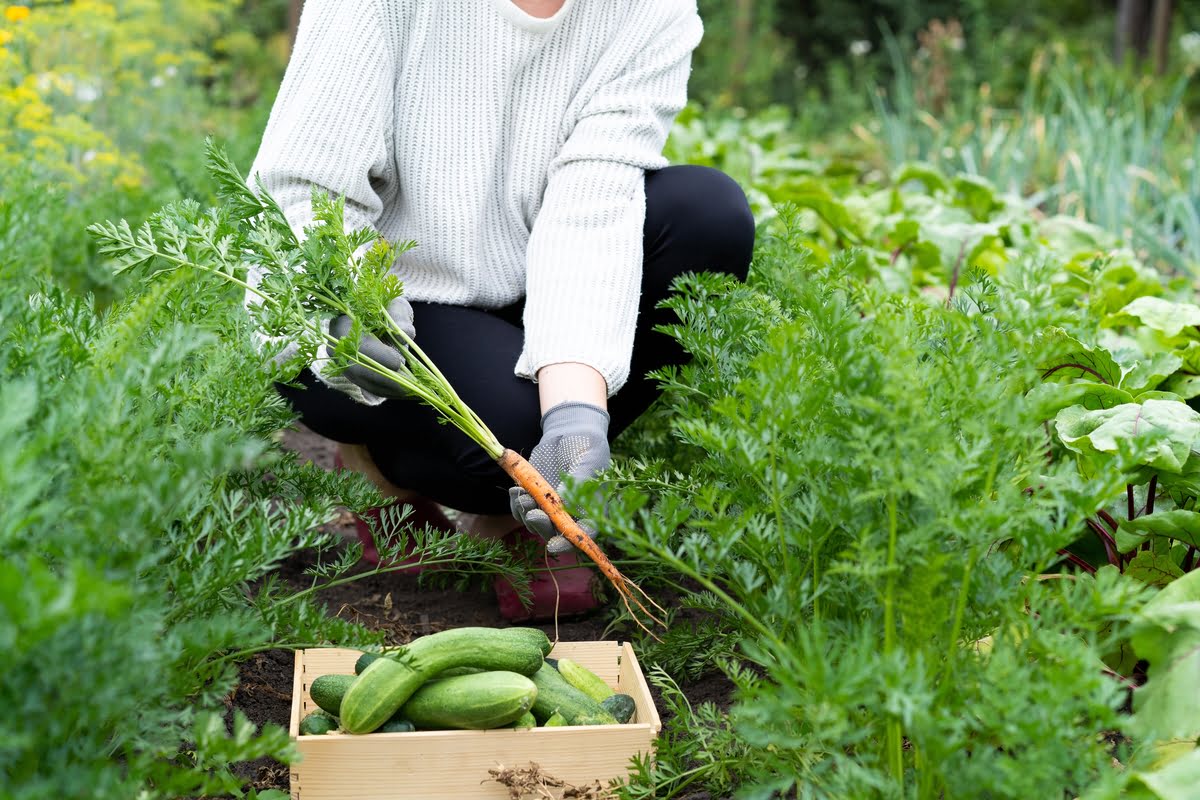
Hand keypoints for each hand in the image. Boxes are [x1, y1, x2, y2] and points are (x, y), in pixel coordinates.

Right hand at [329, 296, 414, 398]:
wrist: (377, 317)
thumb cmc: (386, 308)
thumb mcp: (394, 305)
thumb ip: (399, 316)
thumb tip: (404, 332)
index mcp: (342, 321)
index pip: (355, 342)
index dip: (376, 355)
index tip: (398, 362)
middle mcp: (336, 344)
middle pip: (356, 368)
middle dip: (384, 378)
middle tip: (409, 384)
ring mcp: (341, 362)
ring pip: (362, 381)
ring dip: (387, 389)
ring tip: (412, 391)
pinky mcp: (351, 374)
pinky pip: (367, 387)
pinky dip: (387, 391)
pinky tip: (406, 393)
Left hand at [509, 401, 610, 552]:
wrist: (569, 431)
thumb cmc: (586, 447)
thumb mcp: (588, 462)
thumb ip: (578, 484)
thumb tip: (563, 504)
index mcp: (590, 511)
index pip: (582, 536)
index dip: (568, 545)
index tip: (553, 545)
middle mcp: (570, 514)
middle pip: (554, 533)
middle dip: (541, 526)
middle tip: (533, 513)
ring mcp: (550, 507)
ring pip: (534, 523)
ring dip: (526, 513)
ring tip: (522, 495)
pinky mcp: (534, 496)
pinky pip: (521, 510)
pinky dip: (516, 503)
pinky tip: (515, 490)